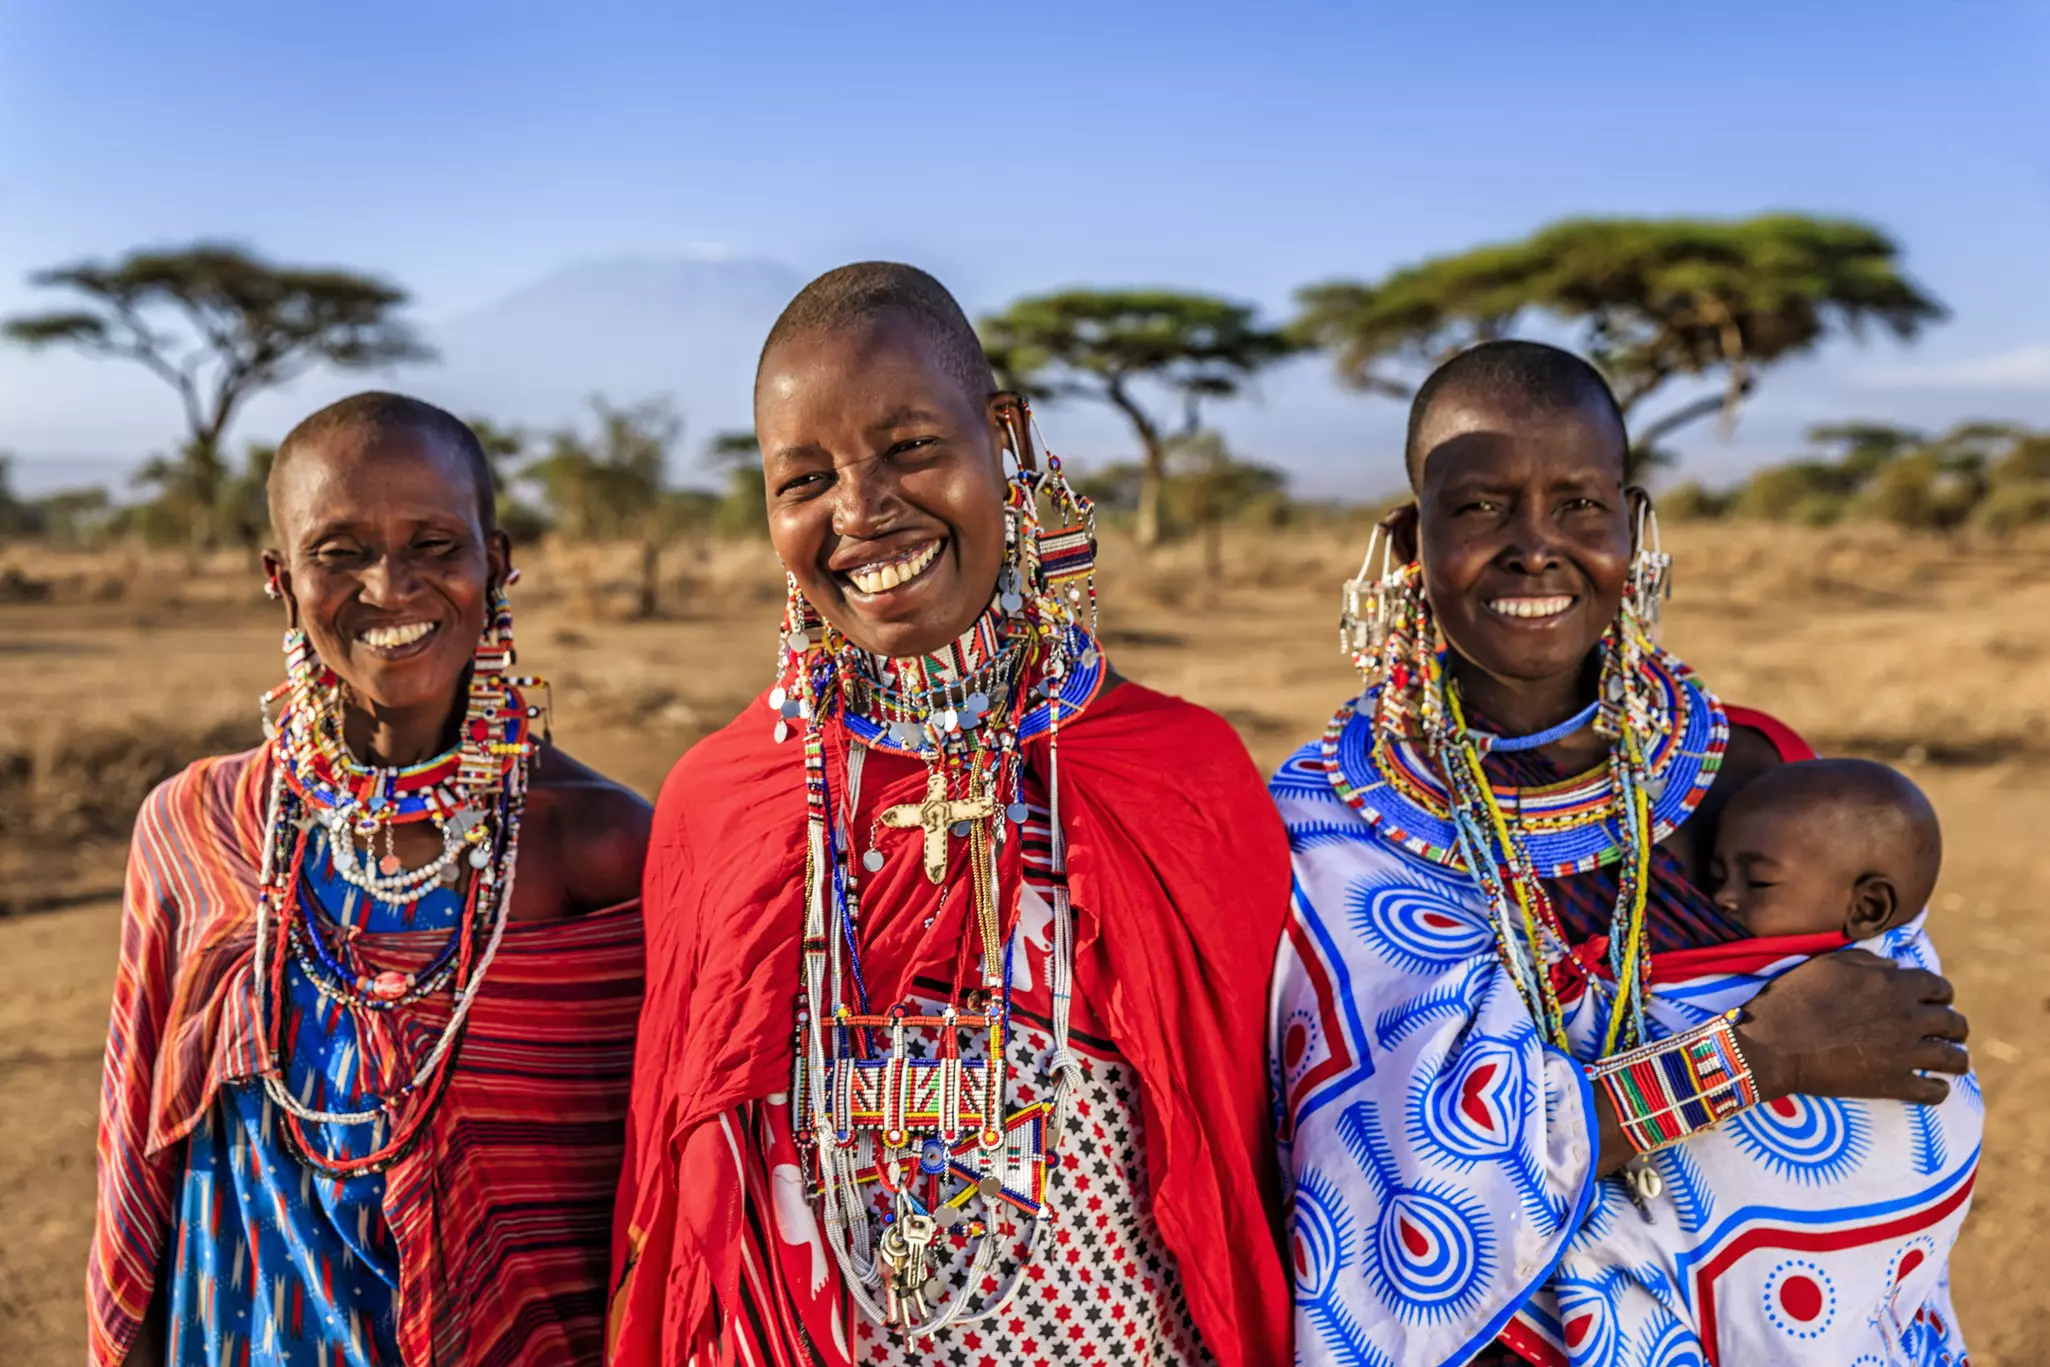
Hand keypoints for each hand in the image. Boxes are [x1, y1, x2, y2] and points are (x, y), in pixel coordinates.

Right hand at [1734, 949, 1968, 1104]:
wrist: (1775, 1043)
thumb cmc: (1796, 997)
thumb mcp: (1829, 964)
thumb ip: (1868, 963)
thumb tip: (1894, 968)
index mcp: (1895, 985)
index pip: (1940, 987)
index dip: (1941, 994)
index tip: (1935, 1001)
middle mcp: (1909, 1018)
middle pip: (1954, 1023)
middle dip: (1954, 1026)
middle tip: (1947, 1032)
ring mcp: (1905, 1054)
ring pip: (1953, 1058)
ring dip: (1956, 1058)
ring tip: (1952, 1061)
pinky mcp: (1894, 1083)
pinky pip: (1934, 1092)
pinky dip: (1939, 1090)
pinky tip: (1935, 1087)